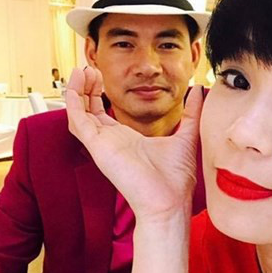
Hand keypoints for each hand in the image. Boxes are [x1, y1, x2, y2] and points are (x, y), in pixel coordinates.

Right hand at [65, 67, 202, 222]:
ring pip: (80, 112)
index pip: (104, 113)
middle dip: (88, 88)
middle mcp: (111, 141)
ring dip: (78, 90)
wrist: (169, 202)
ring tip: (82, 70)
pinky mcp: (98, 146)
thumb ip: (190, 113)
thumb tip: (198, 91)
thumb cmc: (175, 179)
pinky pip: (78, 119)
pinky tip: (78, 81)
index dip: (100, 94)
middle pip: (89, 110)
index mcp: (127, 139)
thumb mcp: (185, 136)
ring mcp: (102, 143)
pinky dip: (74, 99)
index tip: (102, 77)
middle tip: (91, 69)